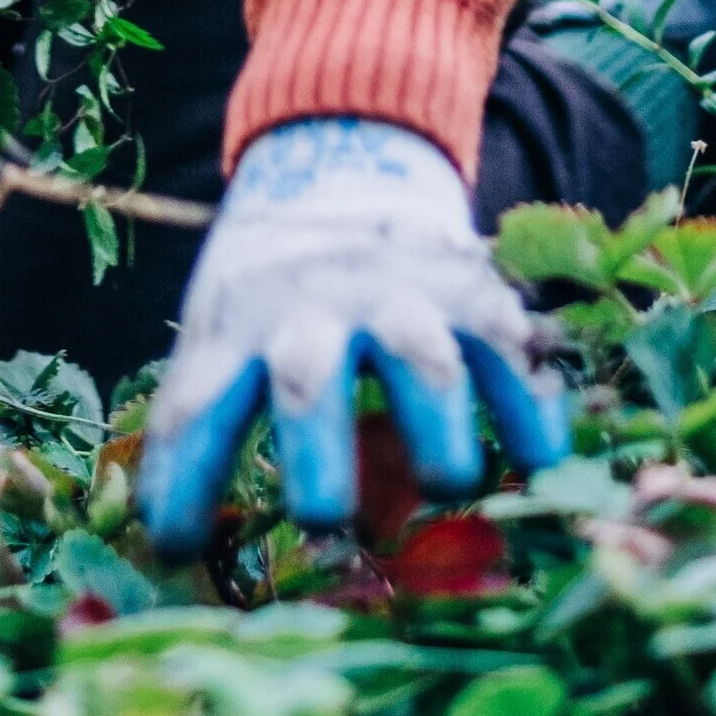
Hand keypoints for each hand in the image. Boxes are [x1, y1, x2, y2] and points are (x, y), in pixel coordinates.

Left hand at [139, 119, 566, 552]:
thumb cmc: (268, 295)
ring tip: (448, 484)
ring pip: (418, 357)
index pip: (198, 404)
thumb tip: (194, 550)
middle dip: (316, 449)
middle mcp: (313, 311)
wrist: (337, 165)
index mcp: (237, 328)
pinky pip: (507, 351)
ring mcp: (397, 299)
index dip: (184, 475)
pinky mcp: (471, 296)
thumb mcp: (223, 335)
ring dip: (435, 424)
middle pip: (306, 378)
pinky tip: (538, 459)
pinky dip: (528, 405)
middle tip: (323, 518)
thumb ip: (220, 421)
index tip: (177, 545)